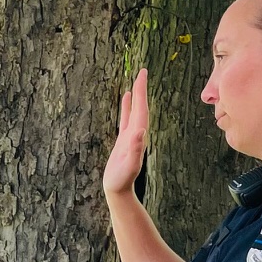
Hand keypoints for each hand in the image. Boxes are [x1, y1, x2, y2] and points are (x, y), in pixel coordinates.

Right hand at [103, 68, 149, 196]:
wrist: (118, 190)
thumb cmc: (122, 180)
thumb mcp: (129, 165)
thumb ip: (135, 149)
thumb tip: (140, 131)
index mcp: (138, 136)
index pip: (142, 109)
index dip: (142, 92)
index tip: (142, 75)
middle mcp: (137, 133)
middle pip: (141, 107)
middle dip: (141, 89)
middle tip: (142, 71)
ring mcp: (131, 135)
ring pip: (134, 110)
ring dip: (136, 96)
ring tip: (136, 81)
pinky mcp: (124, 140)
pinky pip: (126, 118)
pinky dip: (127, 107)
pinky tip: (126, 98)